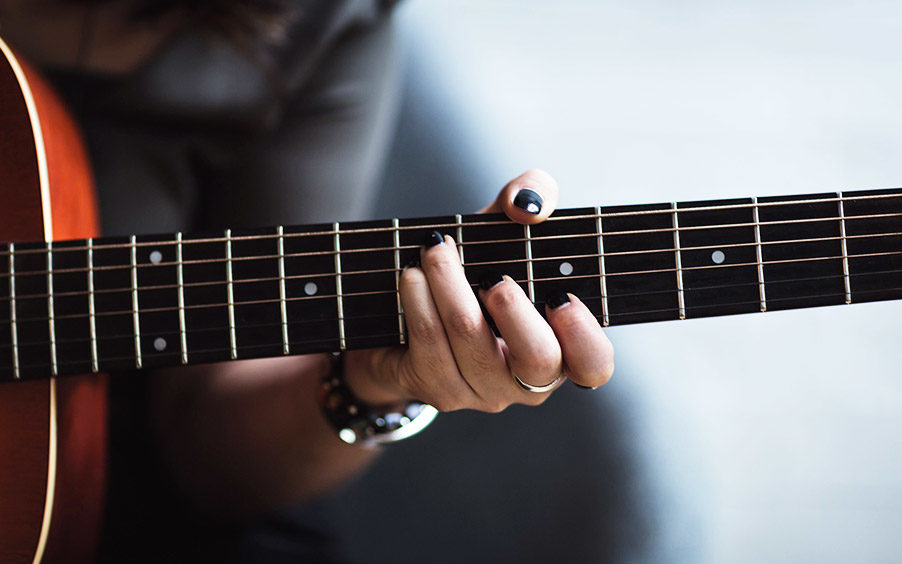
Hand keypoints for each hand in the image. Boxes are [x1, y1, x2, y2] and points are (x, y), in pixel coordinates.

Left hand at [344, 169, 613, 411]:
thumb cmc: (474, 271)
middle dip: (514, 311)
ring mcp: (483, 391)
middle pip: (537, 360)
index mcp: (561, 347)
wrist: (405, 315)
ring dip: (450, 285)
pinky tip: (413, 274)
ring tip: (435, 250)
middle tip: (493, 277)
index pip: (593, 364)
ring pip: (472, 343)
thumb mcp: (506, 229)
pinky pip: (431, 344)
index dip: (584, 336)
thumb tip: (528, 203)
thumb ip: (531, 196)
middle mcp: (528, 380)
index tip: (560, 298)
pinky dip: (420, 300)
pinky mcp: (439, 389)